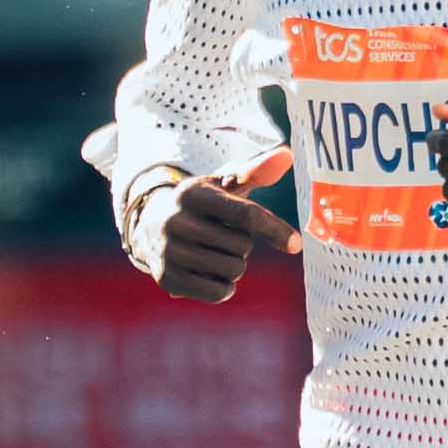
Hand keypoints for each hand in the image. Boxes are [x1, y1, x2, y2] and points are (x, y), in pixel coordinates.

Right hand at [137, 165, 293, 305]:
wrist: (150, 227)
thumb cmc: (202, 204)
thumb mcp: (223, 184)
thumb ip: (256, 171)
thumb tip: (288, 155)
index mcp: (194, 194)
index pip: (245, 215)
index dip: (275, 229)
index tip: (296, 244)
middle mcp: (176, 222)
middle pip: (243, 247)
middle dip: (242, 245)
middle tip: (223, 236)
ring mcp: (169, 252)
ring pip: (233, 271)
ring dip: (235, 265)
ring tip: (215, 252)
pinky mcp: (167, 279)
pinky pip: (218, 293)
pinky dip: (224, 287)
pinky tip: (210, 273)